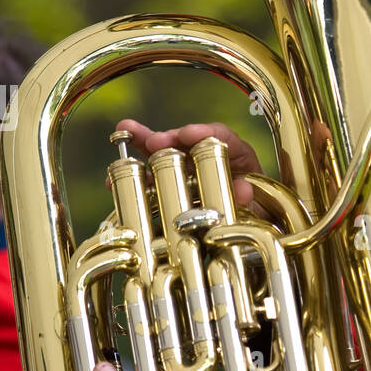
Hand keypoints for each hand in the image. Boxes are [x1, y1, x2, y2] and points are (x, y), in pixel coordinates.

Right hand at [114, 118, 263, 208]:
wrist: (249, 237)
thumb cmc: (256, 217)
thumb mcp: (258, 209)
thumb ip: (250, 199)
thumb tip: (243, 189)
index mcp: (236, 158)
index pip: (221, 137)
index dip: (204, 133)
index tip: (187, 135)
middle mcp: (209, 160)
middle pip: (185, 141)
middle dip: (168, 139)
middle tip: (154, 142)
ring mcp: (188, 174)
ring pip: (164, 154)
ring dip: (142, 144)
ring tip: (123, 133)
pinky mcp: (171, 193)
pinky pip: (151, 183)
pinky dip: (132, 179)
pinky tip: (112, 180)